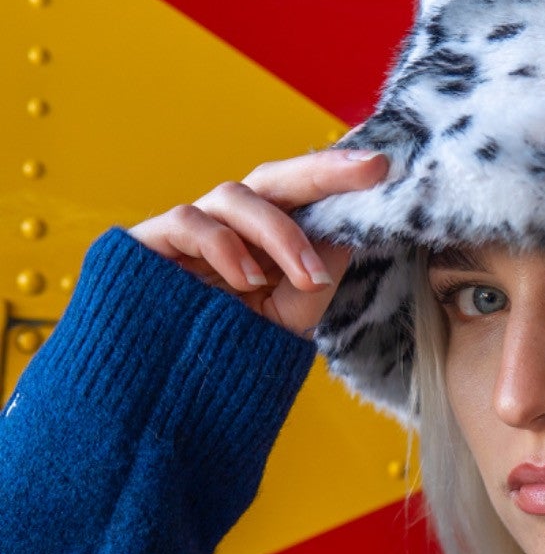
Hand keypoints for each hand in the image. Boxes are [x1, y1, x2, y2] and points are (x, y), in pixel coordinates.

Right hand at [127, 147, 389, 337]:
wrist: (164, 388)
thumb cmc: (228, 349)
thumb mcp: (287, 320)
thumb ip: (315, 280)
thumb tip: (346, 234)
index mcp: (264, 234)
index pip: (304, 195)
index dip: (339, 176)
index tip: (384, 166)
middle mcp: (230, 221)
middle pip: (275, 178)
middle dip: (325, 170)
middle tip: (371, 169)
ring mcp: (192, 226)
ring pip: (236, 196)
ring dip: (279, 233)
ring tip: (306, 278)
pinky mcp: (152, 239)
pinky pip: (191, 223)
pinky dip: (225, 247)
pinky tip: (247, 280)